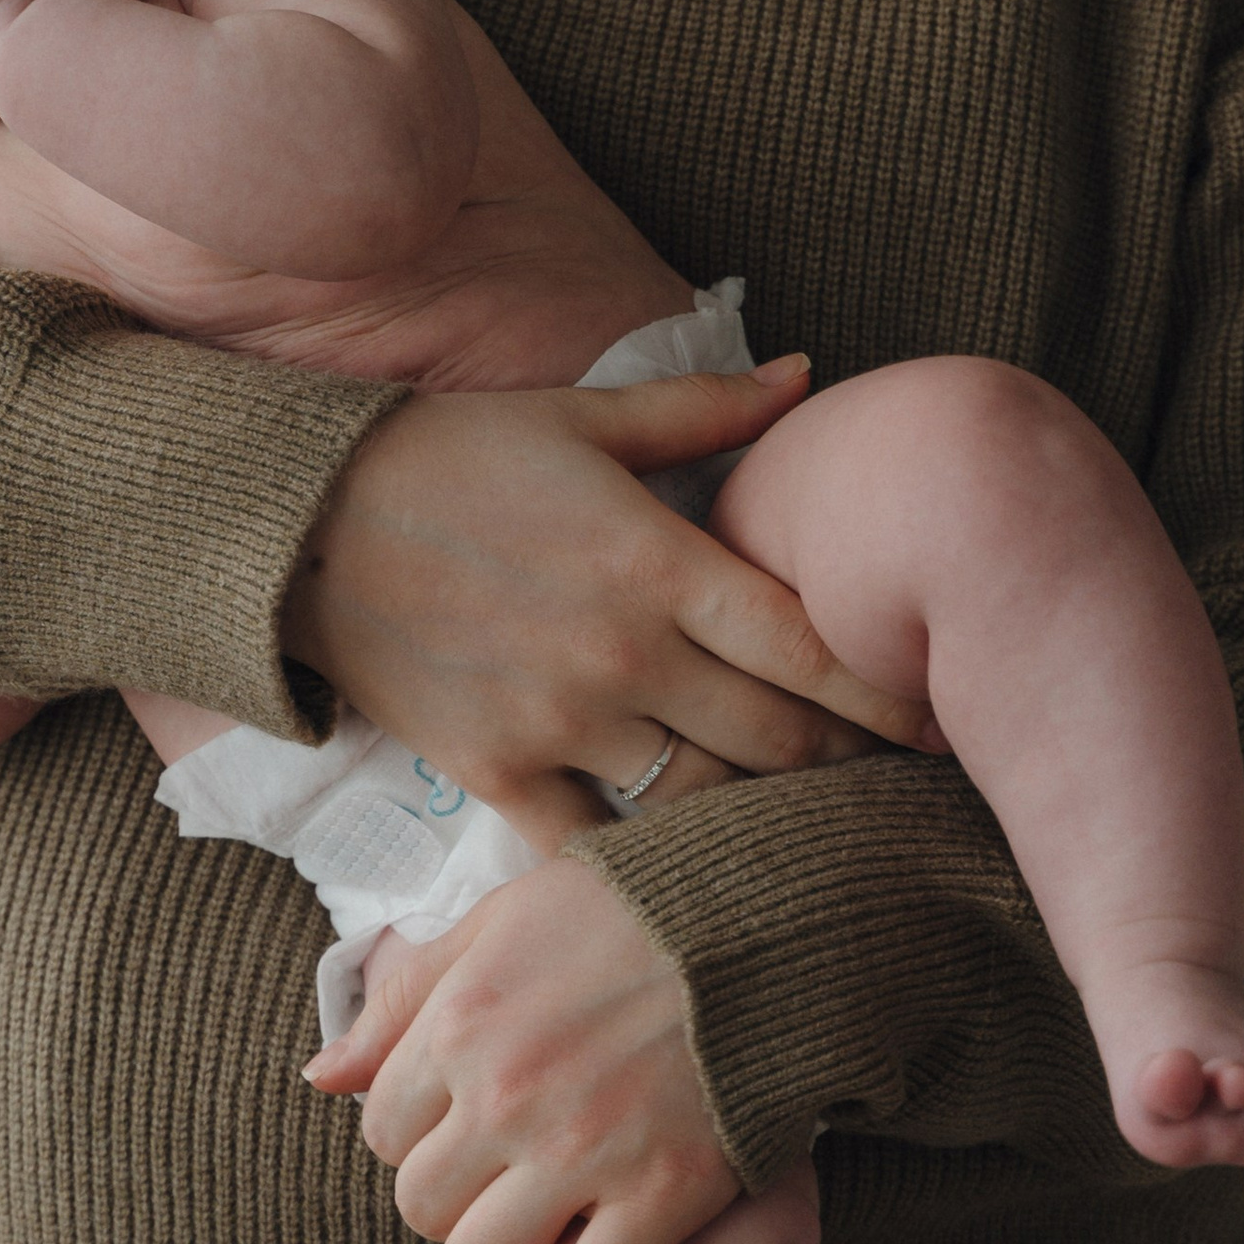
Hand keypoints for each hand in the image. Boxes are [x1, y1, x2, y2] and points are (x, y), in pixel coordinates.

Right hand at [281, 365, 934, 851]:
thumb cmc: (458, 451)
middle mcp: (623, 652)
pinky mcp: (497, 772)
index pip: (810, 645)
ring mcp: (560, 721)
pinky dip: (646, 860)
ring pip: (703, 800)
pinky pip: (595, 848)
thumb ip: (707, 410)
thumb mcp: (585, 415)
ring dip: (759, 813)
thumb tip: (810, 374)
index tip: (940, 721)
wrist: (303, 517)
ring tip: (808, 824)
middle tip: (894, 784)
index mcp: (658, 560)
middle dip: (848, 766)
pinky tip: (687, 869)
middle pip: (778, 739)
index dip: (889, 695)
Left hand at [305, 856, 738, 1243]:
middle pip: (421, 1207)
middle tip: (491, 1186)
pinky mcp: (661, 1199)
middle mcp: (508, 1095)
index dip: (416, 1135)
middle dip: (446, 1203)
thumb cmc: (629, 909)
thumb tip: (321, 1076)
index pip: (384, 1129)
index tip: (455, 1131)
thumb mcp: (500, 922)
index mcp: (463, 1023)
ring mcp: (583, 1154)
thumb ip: (404, 999)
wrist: (761, 921)